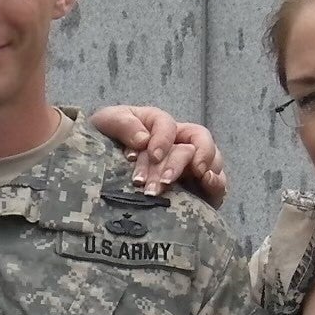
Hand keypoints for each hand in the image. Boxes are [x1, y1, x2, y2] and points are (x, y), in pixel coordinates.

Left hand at [90, 105, 228, 205]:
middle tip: (163, 181)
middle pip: (198, 141)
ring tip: (194, 181)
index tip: (152, 156)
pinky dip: (217, 183)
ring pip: (213, 160)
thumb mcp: (107, 124)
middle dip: (180, 161)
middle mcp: (180, 143)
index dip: (163, 139)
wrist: (97, 175)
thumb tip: (143, 139)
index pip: (168, 125)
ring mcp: (192, 166)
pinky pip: (218, 184)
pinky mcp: (199, 190)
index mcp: (159, 126)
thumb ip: (122, 123)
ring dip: (202, 171)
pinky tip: (207, 184)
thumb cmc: (104, 143)